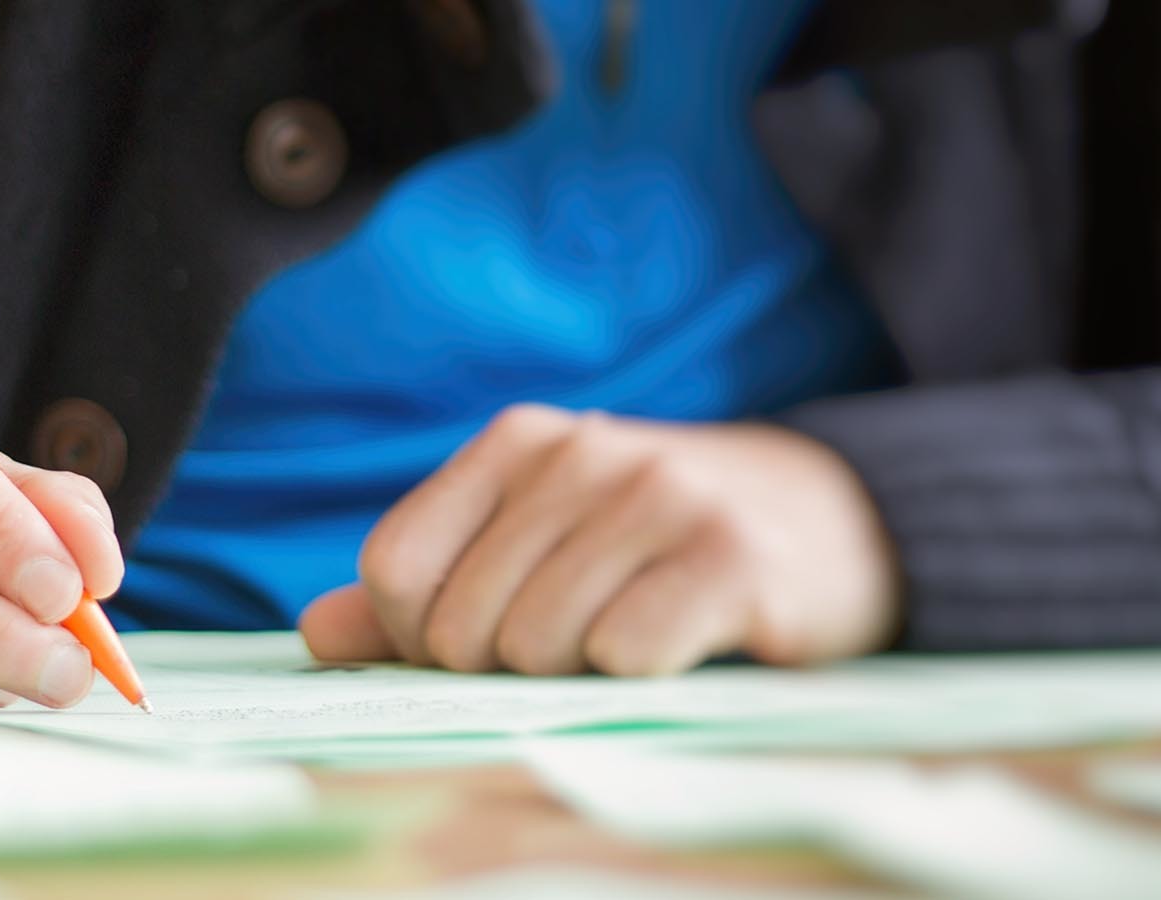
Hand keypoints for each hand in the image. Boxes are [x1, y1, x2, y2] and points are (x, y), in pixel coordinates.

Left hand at [298, 404, 899, 675]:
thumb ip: (433, 585)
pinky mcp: (729, 557)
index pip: (397, 571)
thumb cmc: (667, 546)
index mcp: (520, 441)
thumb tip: (318, 636)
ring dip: (580, 680)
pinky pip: (626, 659)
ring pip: (539, 650)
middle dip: (509, 672)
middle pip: (463, 629)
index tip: (494, 645)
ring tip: (638, 638)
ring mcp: (659, 499)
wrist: (842, 522)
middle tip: (584, 648)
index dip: (423, 642)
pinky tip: (688, 644)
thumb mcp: (546, 541)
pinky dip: (645, 679)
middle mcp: (584, 454)